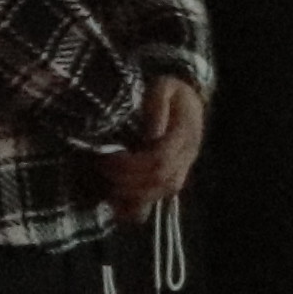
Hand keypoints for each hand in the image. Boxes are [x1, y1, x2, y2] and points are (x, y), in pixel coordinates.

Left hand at [105, 71, 208, 217]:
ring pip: (161, 191)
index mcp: (185, 133)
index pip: (160, 158)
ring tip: (107, 184)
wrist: (190, 98)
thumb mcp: (164, 86)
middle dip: (127, 179)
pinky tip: (118, 205)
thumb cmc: (171, 91)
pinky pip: (160, 198)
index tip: (109, 156)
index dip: (132, 163)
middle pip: (160, 179)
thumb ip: (157, 106)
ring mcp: (184, 168)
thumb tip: (152, 133)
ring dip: (132, 193)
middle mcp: (188, 155)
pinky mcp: (175, 176)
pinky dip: (139, 207)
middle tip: (101, 168)